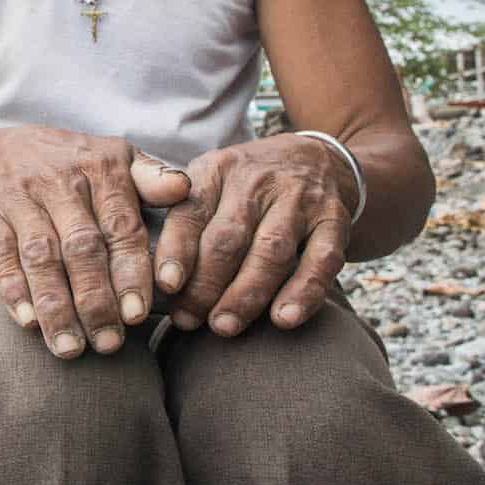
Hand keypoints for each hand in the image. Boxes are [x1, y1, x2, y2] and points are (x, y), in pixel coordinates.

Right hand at [0, 129, 190, 359]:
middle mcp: (60, 181)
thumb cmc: (81, 167)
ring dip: (55, 305)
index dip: (129, 272)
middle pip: (79, 246)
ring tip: (70, 347)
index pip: (120, 226)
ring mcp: (21, 198)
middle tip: (108, 343)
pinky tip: (28, 323)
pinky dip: (12, 290)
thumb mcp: (122, 159)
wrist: (8, 150)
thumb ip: (155, 179)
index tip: (137, 315)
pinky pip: (0, 255)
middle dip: (94, 300)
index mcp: (102, 169)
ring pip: (39, 256)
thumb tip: (184, 189)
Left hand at [156, 135, 354, 336]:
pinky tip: (284, 319)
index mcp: (217, 170)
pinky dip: (303, 291)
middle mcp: (257, 180)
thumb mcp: (211, 182)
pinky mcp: (334, 220)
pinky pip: (321, 259)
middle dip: (206, 285)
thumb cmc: (247, 186)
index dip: (177, 250)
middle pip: (228, 237)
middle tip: (189, 320)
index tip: (165, 285)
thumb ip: (183, 219)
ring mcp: (299, 199)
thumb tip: (150, 280)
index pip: (191, 211)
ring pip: (270, 251)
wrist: (318, 158)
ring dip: (246, 294)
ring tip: (224, 326)